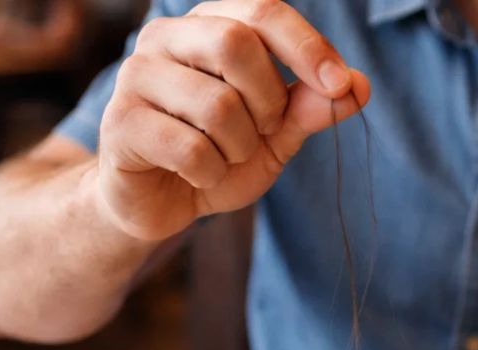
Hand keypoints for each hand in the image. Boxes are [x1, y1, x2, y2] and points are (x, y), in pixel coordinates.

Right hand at [95, 0, 370, 239]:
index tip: (339, 84)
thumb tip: (358, 87)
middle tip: (266, 130)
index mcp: (208, 25)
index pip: (263, 11)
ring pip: (217, 104)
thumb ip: (312, 108)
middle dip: (268, 99)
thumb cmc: (218, 155)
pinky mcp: (119, 124)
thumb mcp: (277, 134)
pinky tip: (199, 174)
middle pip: (235, 44)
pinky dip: (211, 172)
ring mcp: (135, 77)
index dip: (307, 46)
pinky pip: (190, 148)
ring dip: (240, 146)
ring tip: (226, 156)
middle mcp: (165, 38)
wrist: (159, 202)